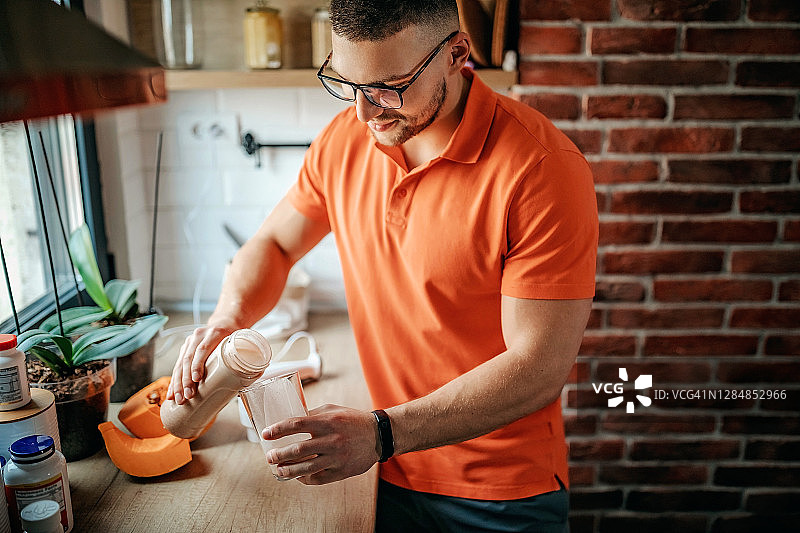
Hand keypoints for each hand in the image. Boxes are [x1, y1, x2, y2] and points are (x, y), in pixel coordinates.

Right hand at [166, 323, 236, 403]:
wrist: (226, 321)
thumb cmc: (235, 334)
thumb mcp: (241, 341)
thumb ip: (244, 355)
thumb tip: (254, 377)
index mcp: (214, 333)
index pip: (202, 349)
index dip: (197, 365)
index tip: (196, 379)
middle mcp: (198, 336)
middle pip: (188, 359)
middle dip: (186, 380)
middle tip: (187, 396)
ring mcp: (190, 342)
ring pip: (180, 363)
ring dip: (178, 383)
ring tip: (178, 399)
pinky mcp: (185, 349)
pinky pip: (178, 365)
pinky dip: (175, 381)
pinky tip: (171, 393)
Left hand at [263, 404, 379, 484]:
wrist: (378, 435)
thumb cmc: (352, 420)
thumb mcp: (333, 410)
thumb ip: (312, 415)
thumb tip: (290, 421)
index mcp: (328, 421)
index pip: (296, 424)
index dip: (278, 429)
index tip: (266, 434)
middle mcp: (331, 440)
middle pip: (298, 449)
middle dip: (279, 454)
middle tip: (269, 456)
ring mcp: (336, 457)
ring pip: (306, 468)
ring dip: (288, 470)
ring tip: (278, 470)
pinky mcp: (341, 471)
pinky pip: (318, 478)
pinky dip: (304, 479)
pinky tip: (297, 477)